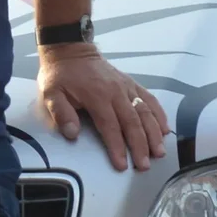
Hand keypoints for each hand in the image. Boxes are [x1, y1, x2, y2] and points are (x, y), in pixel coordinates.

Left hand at [38, 46, 169, 171]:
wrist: (71, 51)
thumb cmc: (61, 75)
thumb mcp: (51, 93)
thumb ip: (61, 113)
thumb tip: (72, 134)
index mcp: (97, 96)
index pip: (110, 126)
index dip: (117, 147)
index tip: (122, 165)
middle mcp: (116, 92)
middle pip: (132, 122)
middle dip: (140, 146)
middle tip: (145, 165)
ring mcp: (126, 87)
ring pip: (145, 112)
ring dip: (154, 133)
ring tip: (159, 152)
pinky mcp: (131, 83)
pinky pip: (150, 99)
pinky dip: (159, 114)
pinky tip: (165, 129)